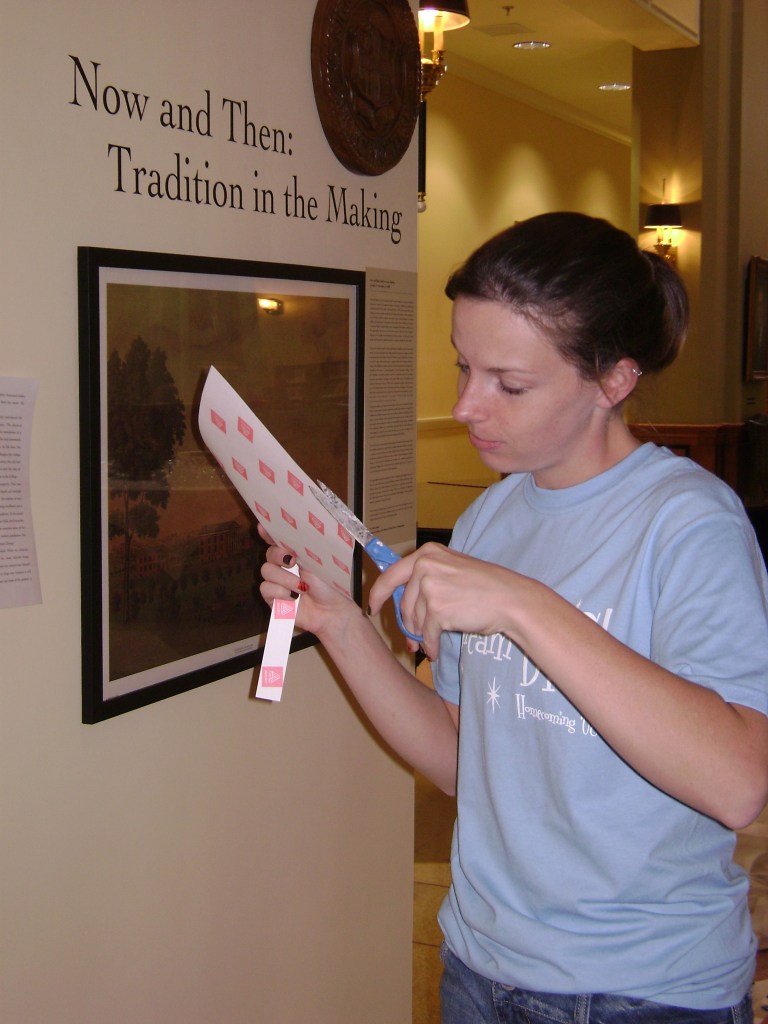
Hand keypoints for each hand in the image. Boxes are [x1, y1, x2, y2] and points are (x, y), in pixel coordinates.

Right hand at [258, 524, 359, 640]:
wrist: (332, 611)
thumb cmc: (329, 585)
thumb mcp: (316, 562)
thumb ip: (301, 548)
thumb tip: (289, 534)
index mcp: (295, 554)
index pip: (277, 539)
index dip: (267, 532)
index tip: (262, 527)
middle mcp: (284, 566)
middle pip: (269, 553)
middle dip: (278, 555)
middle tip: (292, 561)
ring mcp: (277, 582)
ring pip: (266, 571)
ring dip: (285, 579)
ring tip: (302, 588)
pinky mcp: (272, 599)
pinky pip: (266, 589)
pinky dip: (281, 593)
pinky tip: (294, 599)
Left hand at [369, 542, 528, 659]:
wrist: (510, 599)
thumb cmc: (485, 586)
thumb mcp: (452, 569)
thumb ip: (426, 578)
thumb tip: (401, 602)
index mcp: (427, 554)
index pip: (391, 574)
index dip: (379, 593)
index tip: (373, 606)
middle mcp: (425, 566)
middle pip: (404, 603)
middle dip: (407, 624)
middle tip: (411, 639)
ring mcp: (430, 587)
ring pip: (415, 621)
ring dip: (422, 636)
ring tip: (430, 642)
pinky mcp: (437, 609)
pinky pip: (426, 634)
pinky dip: (430, 646)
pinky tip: (434, 651)